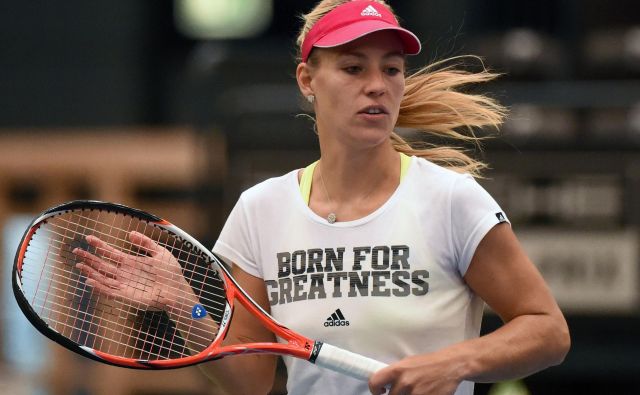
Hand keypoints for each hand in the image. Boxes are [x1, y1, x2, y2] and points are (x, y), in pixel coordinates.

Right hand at [73, 231, 187, 310]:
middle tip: (76, 251)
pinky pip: (109, 292)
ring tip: (79, 265)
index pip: (111, 252)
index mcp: (131, 262)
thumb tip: (130, 233)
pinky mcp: (126, 296)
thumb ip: (145, 243)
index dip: (99, 245)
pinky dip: (99, 287)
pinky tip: (90, 280)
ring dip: (91, 272)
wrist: (178, 290)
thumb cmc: (172, 273)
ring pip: (103, 278)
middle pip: (102, 265)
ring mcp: (124, 285)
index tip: (88, 238)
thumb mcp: (160, 252)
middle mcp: (125, 273)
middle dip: (89, 258)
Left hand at [369, 351, 463, 394]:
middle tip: (401, 392)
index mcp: (398, 370)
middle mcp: (405, 382)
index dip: (374, 390)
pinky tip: (423, 393)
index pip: (375, 382)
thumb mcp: (408, 363)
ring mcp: (416, 393)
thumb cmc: (429, 363)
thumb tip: (384, 383)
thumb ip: (395, 374)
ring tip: (415, 391)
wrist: (450, 365)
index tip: (379, 392)